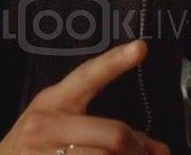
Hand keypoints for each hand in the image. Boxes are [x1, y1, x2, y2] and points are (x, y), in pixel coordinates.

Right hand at [0, 38, 169, 154]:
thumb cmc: (31, 149)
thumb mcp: (59, 128)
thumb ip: (105, 133)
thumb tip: (158, 149)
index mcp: (53, 102)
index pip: (88, 75)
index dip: (115, 61)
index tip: (140, 47)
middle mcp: (47, 124)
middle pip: (113, 134)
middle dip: (138, 151)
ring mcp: (45, 153)